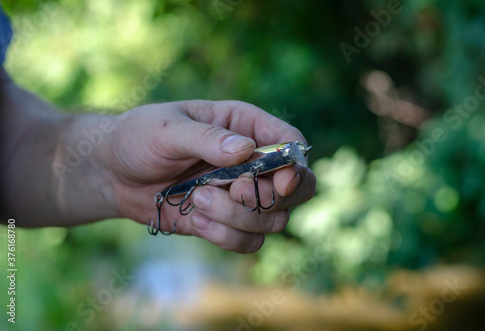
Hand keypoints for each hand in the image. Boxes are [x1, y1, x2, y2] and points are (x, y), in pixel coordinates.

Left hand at [100, 100, 315, 252]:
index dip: (296, 165)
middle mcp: (251, 162)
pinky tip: (195, 219)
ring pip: (274, 219)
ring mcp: (241, 195)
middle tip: (235, 190)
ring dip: (237, 217)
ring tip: (197, 199)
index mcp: (244, 126)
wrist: (114, 173)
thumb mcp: (167, 129)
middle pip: (298, 187)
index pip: (291, 143)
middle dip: (269, 196)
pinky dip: (225, 236)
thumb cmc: (139, 138)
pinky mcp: (227, 222)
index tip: (281, 183)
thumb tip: (245, 150)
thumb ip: (207, 138)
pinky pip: (249, 241)